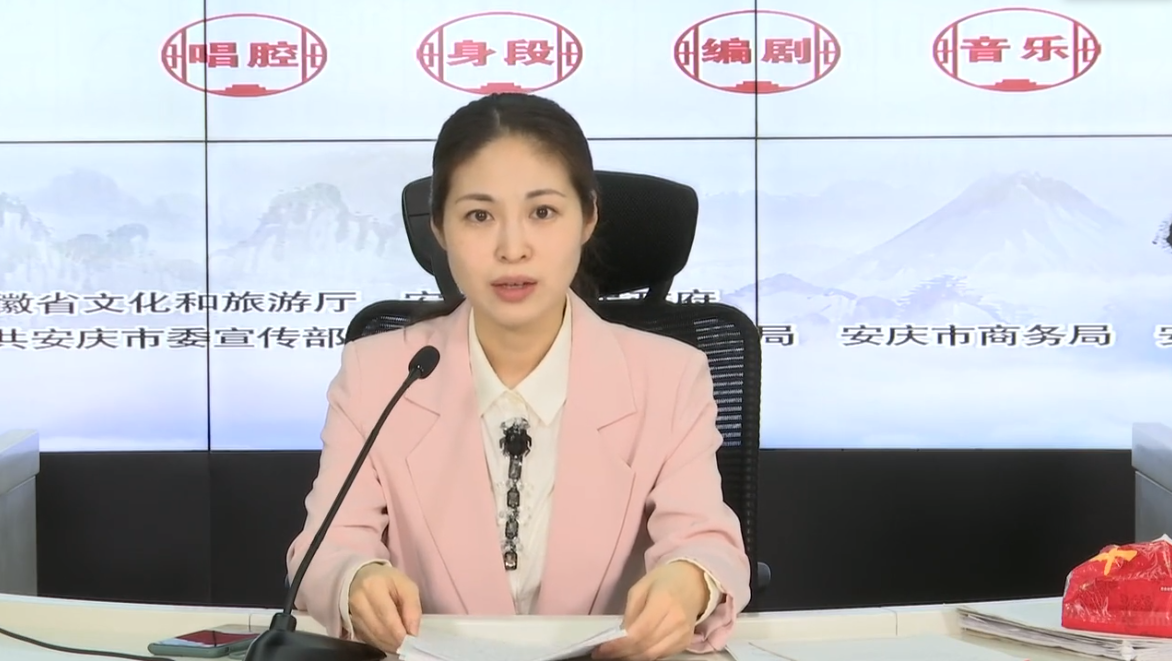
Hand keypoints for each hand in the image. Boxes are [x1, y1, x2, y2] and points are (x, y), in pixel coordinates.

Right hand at [347, 563, 421, 652]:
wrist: (362, 577)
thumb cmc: (388, 580)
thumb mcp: (406, 586)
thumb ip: (413, 607)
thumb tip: (413, 632)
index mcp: (373, 586)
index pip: (387, 615)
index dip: (399, 631)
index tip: (411, 639)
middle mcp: (359, 600)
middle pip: (379, 629)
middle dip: (395, 640)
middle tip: (408, 644)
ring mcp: (352, 613)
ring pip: (372, 637)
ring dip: (388, 644)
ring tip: (400, 643)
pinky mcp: (350, 623)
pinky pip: (367, 639)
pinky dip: (380, 643)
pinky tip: (389, 641)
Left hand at [593, 562, 708, 660]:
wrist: (693, 582)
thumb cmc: (663, 581)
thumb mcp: (640, 588)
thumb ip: (630, 612)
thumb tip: (620, 635)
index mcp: (664, 601)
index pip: (639, 632)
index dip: (619, 645)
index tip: (601, 649)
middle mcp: (676, 621)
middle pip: (645, 647)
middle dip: (622, 653)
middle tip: (604, 653)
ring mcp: (683, 634)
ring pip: (653, 655)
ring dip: (632, 657)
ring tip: (616, 653)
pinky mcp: (685, 642)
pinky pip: (661, 655)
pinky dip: (645, 655)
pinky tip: (633, 651)